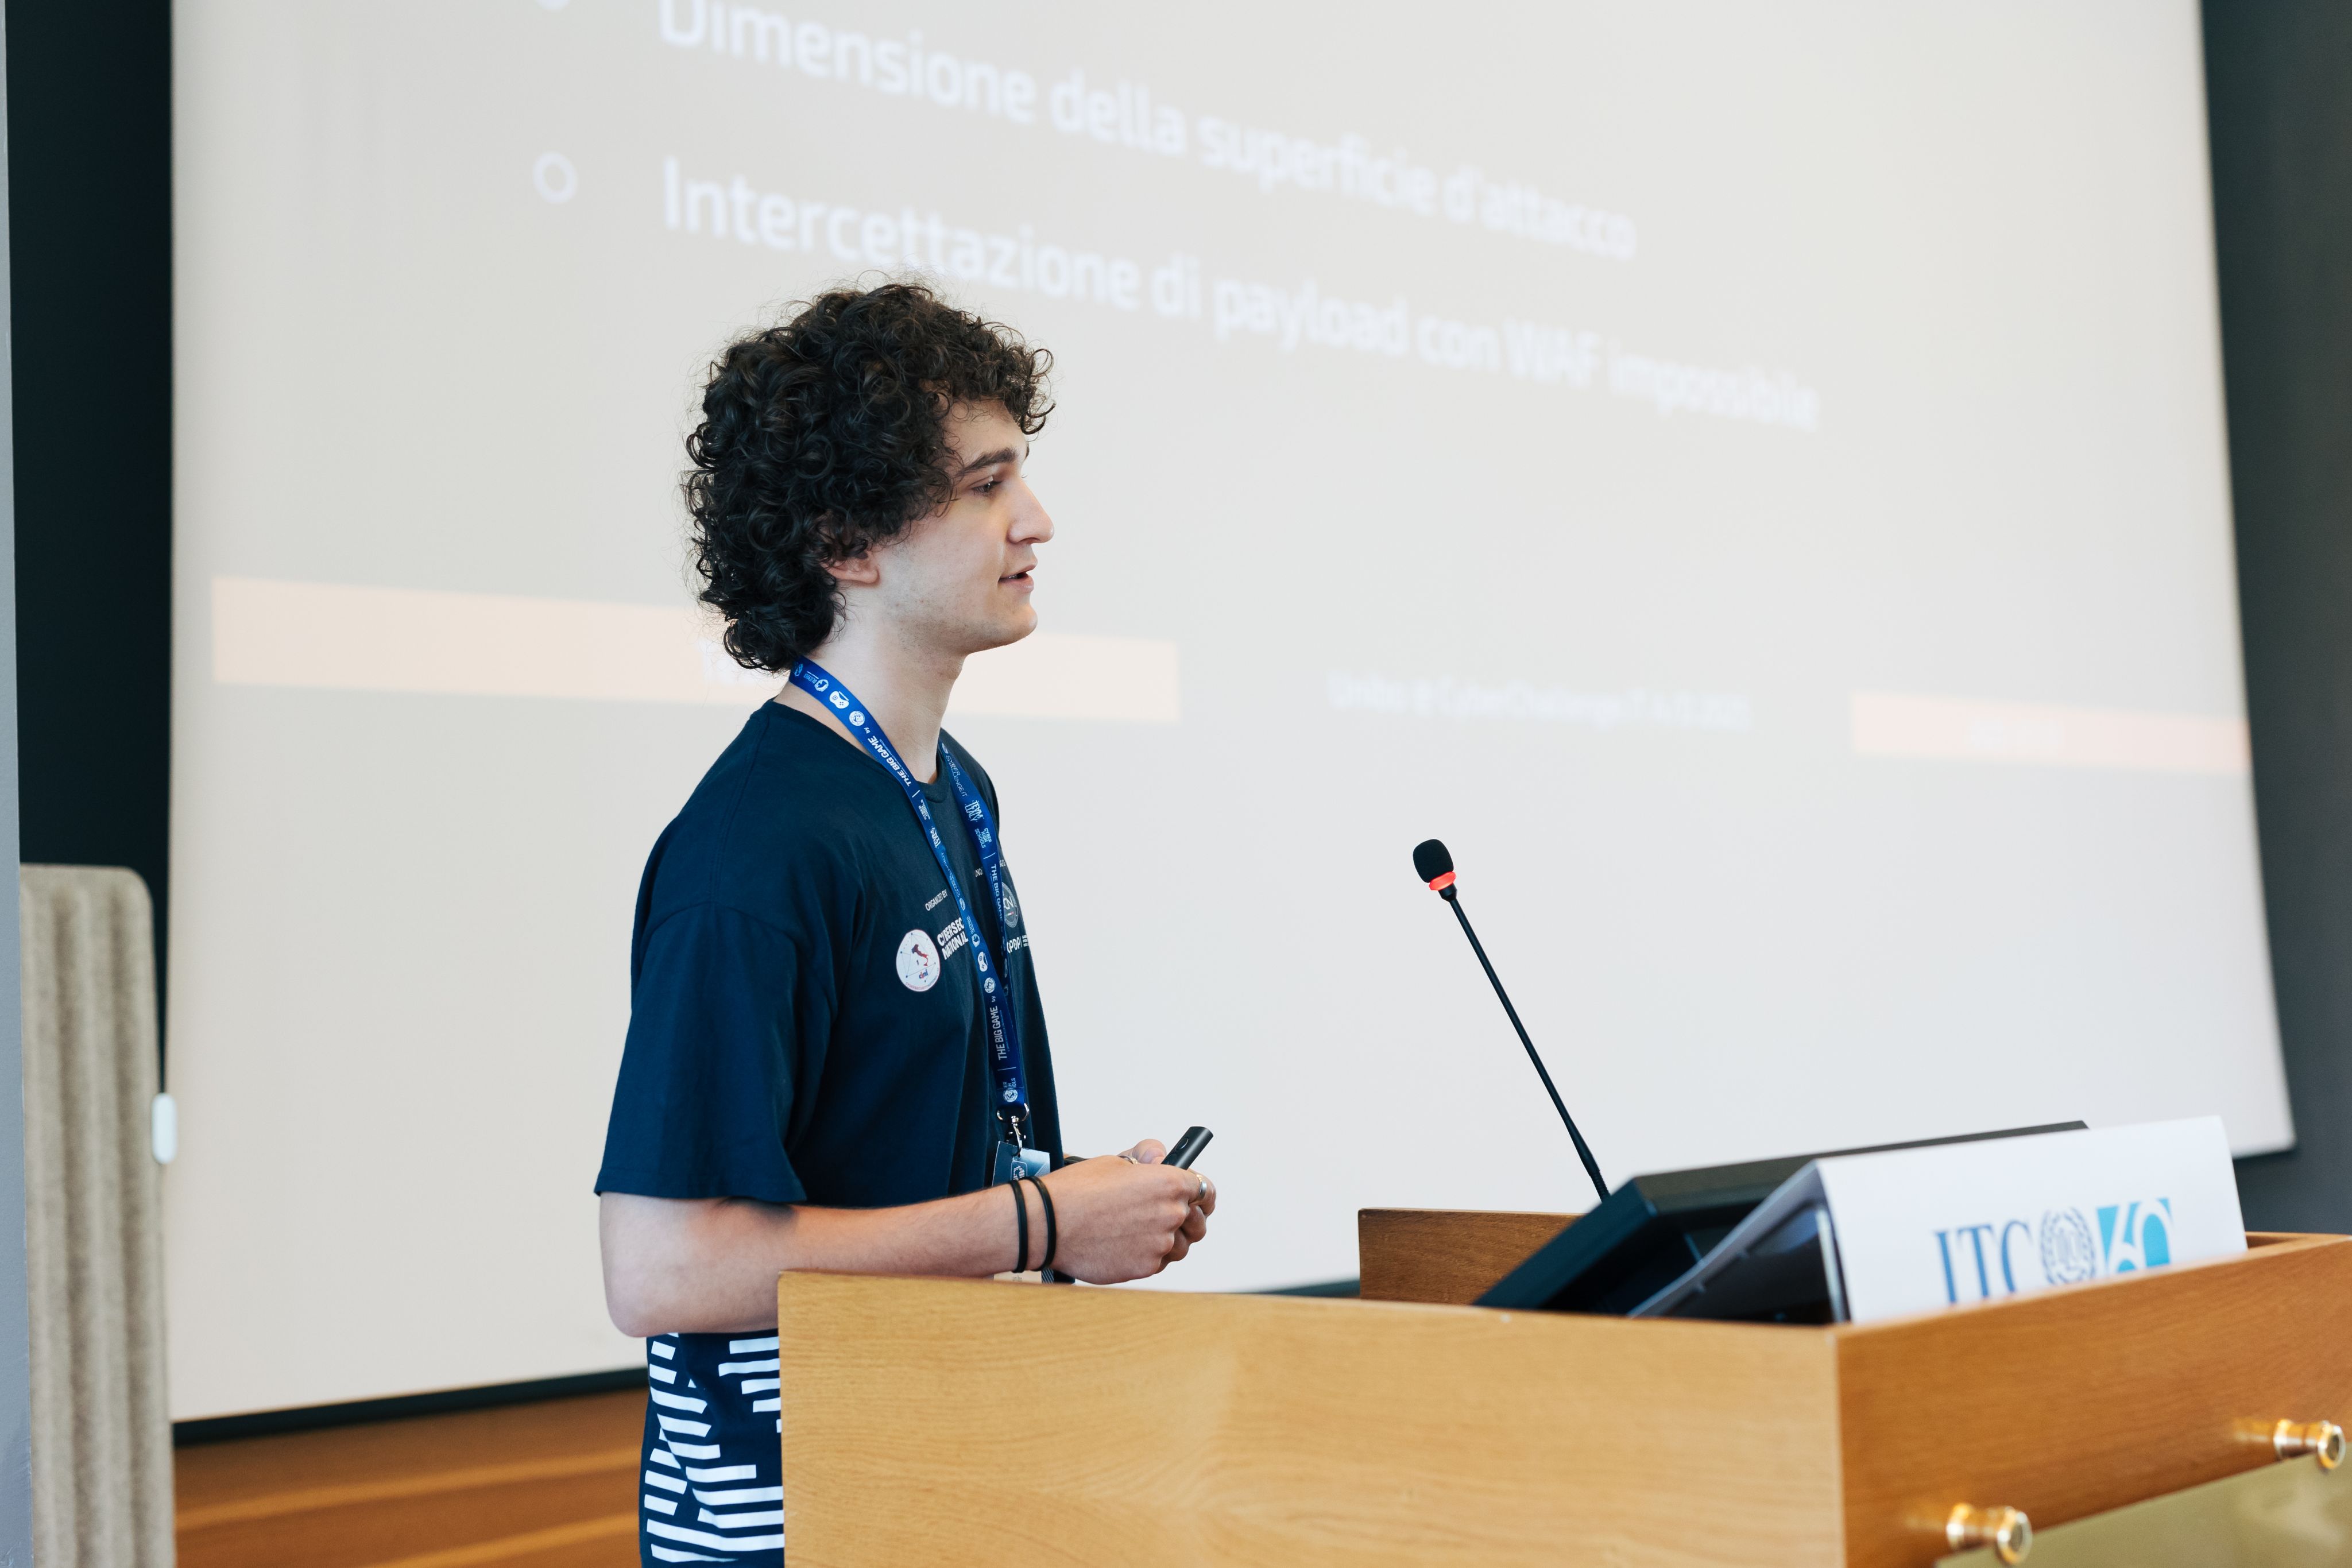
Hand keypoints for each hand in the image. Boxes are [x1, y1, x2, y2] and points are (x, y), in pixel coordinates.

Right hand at [1040, 1152, 1215, 1283]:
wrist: (1048, 1223)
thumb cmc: (1077, 1191)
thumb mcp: (1115, 1161)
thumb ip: (1147, 1158)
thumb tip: (1161, 1157)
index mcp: (1169, 1183)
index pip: (1205, 1189)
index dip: (1201, 1193)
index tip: (1199, 1198)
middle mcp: (1170, 1214)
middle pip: (1196, 1221)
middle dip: (1185, 1217)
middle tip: (1162, 1215)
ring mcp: (1159, 1244)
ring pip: (1179, 1246)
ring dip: (1168, 1239)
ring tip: (1139, 1230)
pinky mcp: (1145, 1268)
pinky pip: (1157, 1263)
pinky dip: (1147, 1255)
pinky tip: (1126, 1244)